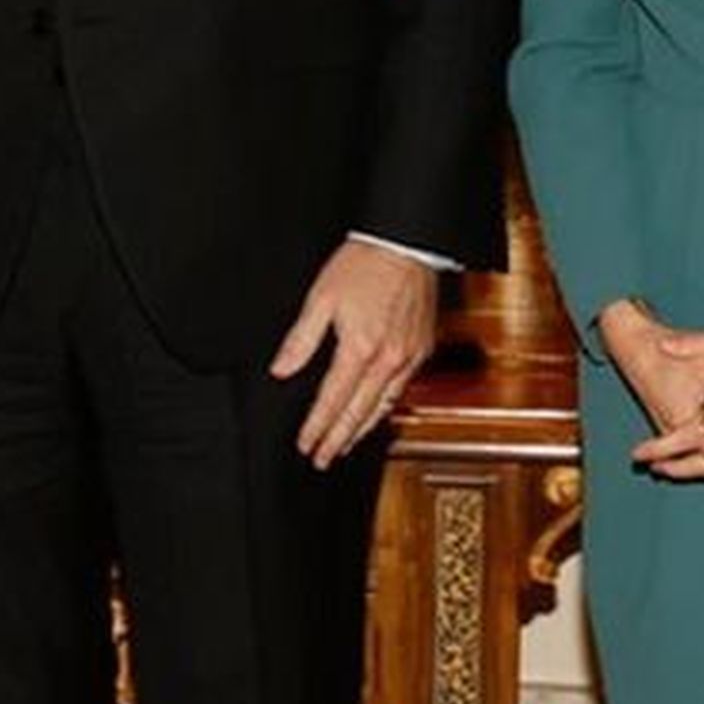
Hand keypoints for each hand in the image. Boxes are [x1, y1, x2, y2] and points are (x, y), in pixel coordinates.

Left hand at [270, 239, 438, 468]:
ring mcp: (409, 357)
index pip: (332, 400)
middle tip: (323, 459)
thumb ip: (300, 339)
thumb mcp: (321, 298)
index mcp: (359, 348)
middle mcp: (387, 359)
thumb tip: (281, 369)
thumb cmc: (365, 264)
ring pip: (383, 406)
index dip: (317, 427)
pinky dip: (385, 408)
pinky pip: (401, 389)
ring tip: (346, 445)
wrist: (407, 244)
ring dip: (362, 430)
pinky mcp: (422, 350)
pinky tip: (375, 413)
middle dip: (338, 440)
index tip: (305, 445)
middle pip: (358, 412)